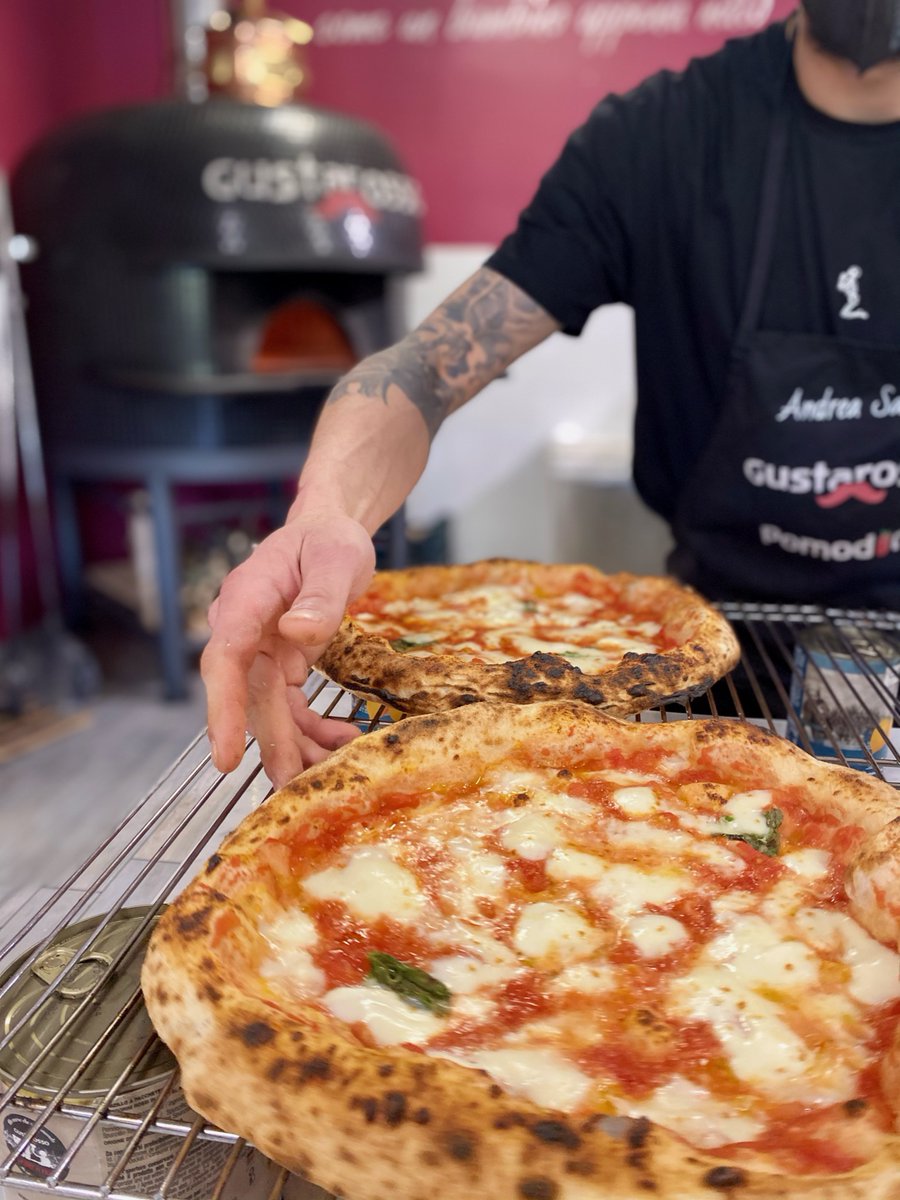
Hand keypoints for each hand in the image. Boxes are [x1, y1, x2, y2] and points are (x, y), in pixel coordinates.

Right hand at [200, 510, 375, 786]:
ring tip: (330, 770)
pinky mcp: (277, 662)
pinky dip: (311, 727)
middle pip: (249, 695)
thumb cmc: (329, 539)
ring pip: (268, 709)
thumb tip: (296, 633)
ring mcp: (258, 649)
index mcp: (246, 599)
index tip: (226, 757)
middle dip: (271, 743)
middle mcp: (243, 628)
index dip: (223, 711)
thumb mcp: (336, 559)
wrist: (328, 530)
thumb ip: (320, 597)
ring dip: (296, 743)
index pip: (225, 659)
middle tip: (292, 785)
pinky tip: (340, 740)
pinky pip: (287, 704)